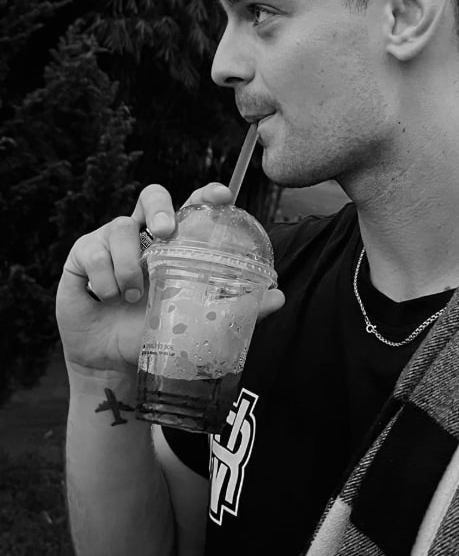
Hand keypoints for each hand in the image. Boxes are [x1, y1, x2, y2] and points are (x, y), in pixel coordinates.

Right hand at [56, 183, 284, 375]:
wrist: (108, 361)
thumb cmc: (153, 334)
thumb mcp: (195, 323)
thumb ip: (236, 309)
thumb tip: (279, 296)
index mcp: (174, 244)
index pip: (191, 206)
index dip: (206, 194)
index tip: (223, 195)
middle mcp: (144, 235)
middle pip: (151, 195)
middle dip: (158, 208)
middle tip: (164, 233)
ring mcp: (111, 240)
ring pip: (120, 226)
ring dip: (128, 264)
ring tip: (134, 296)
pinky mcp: (82, 254)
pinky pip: (93, 250)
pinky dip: (104, 278)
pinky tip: (108, 297)